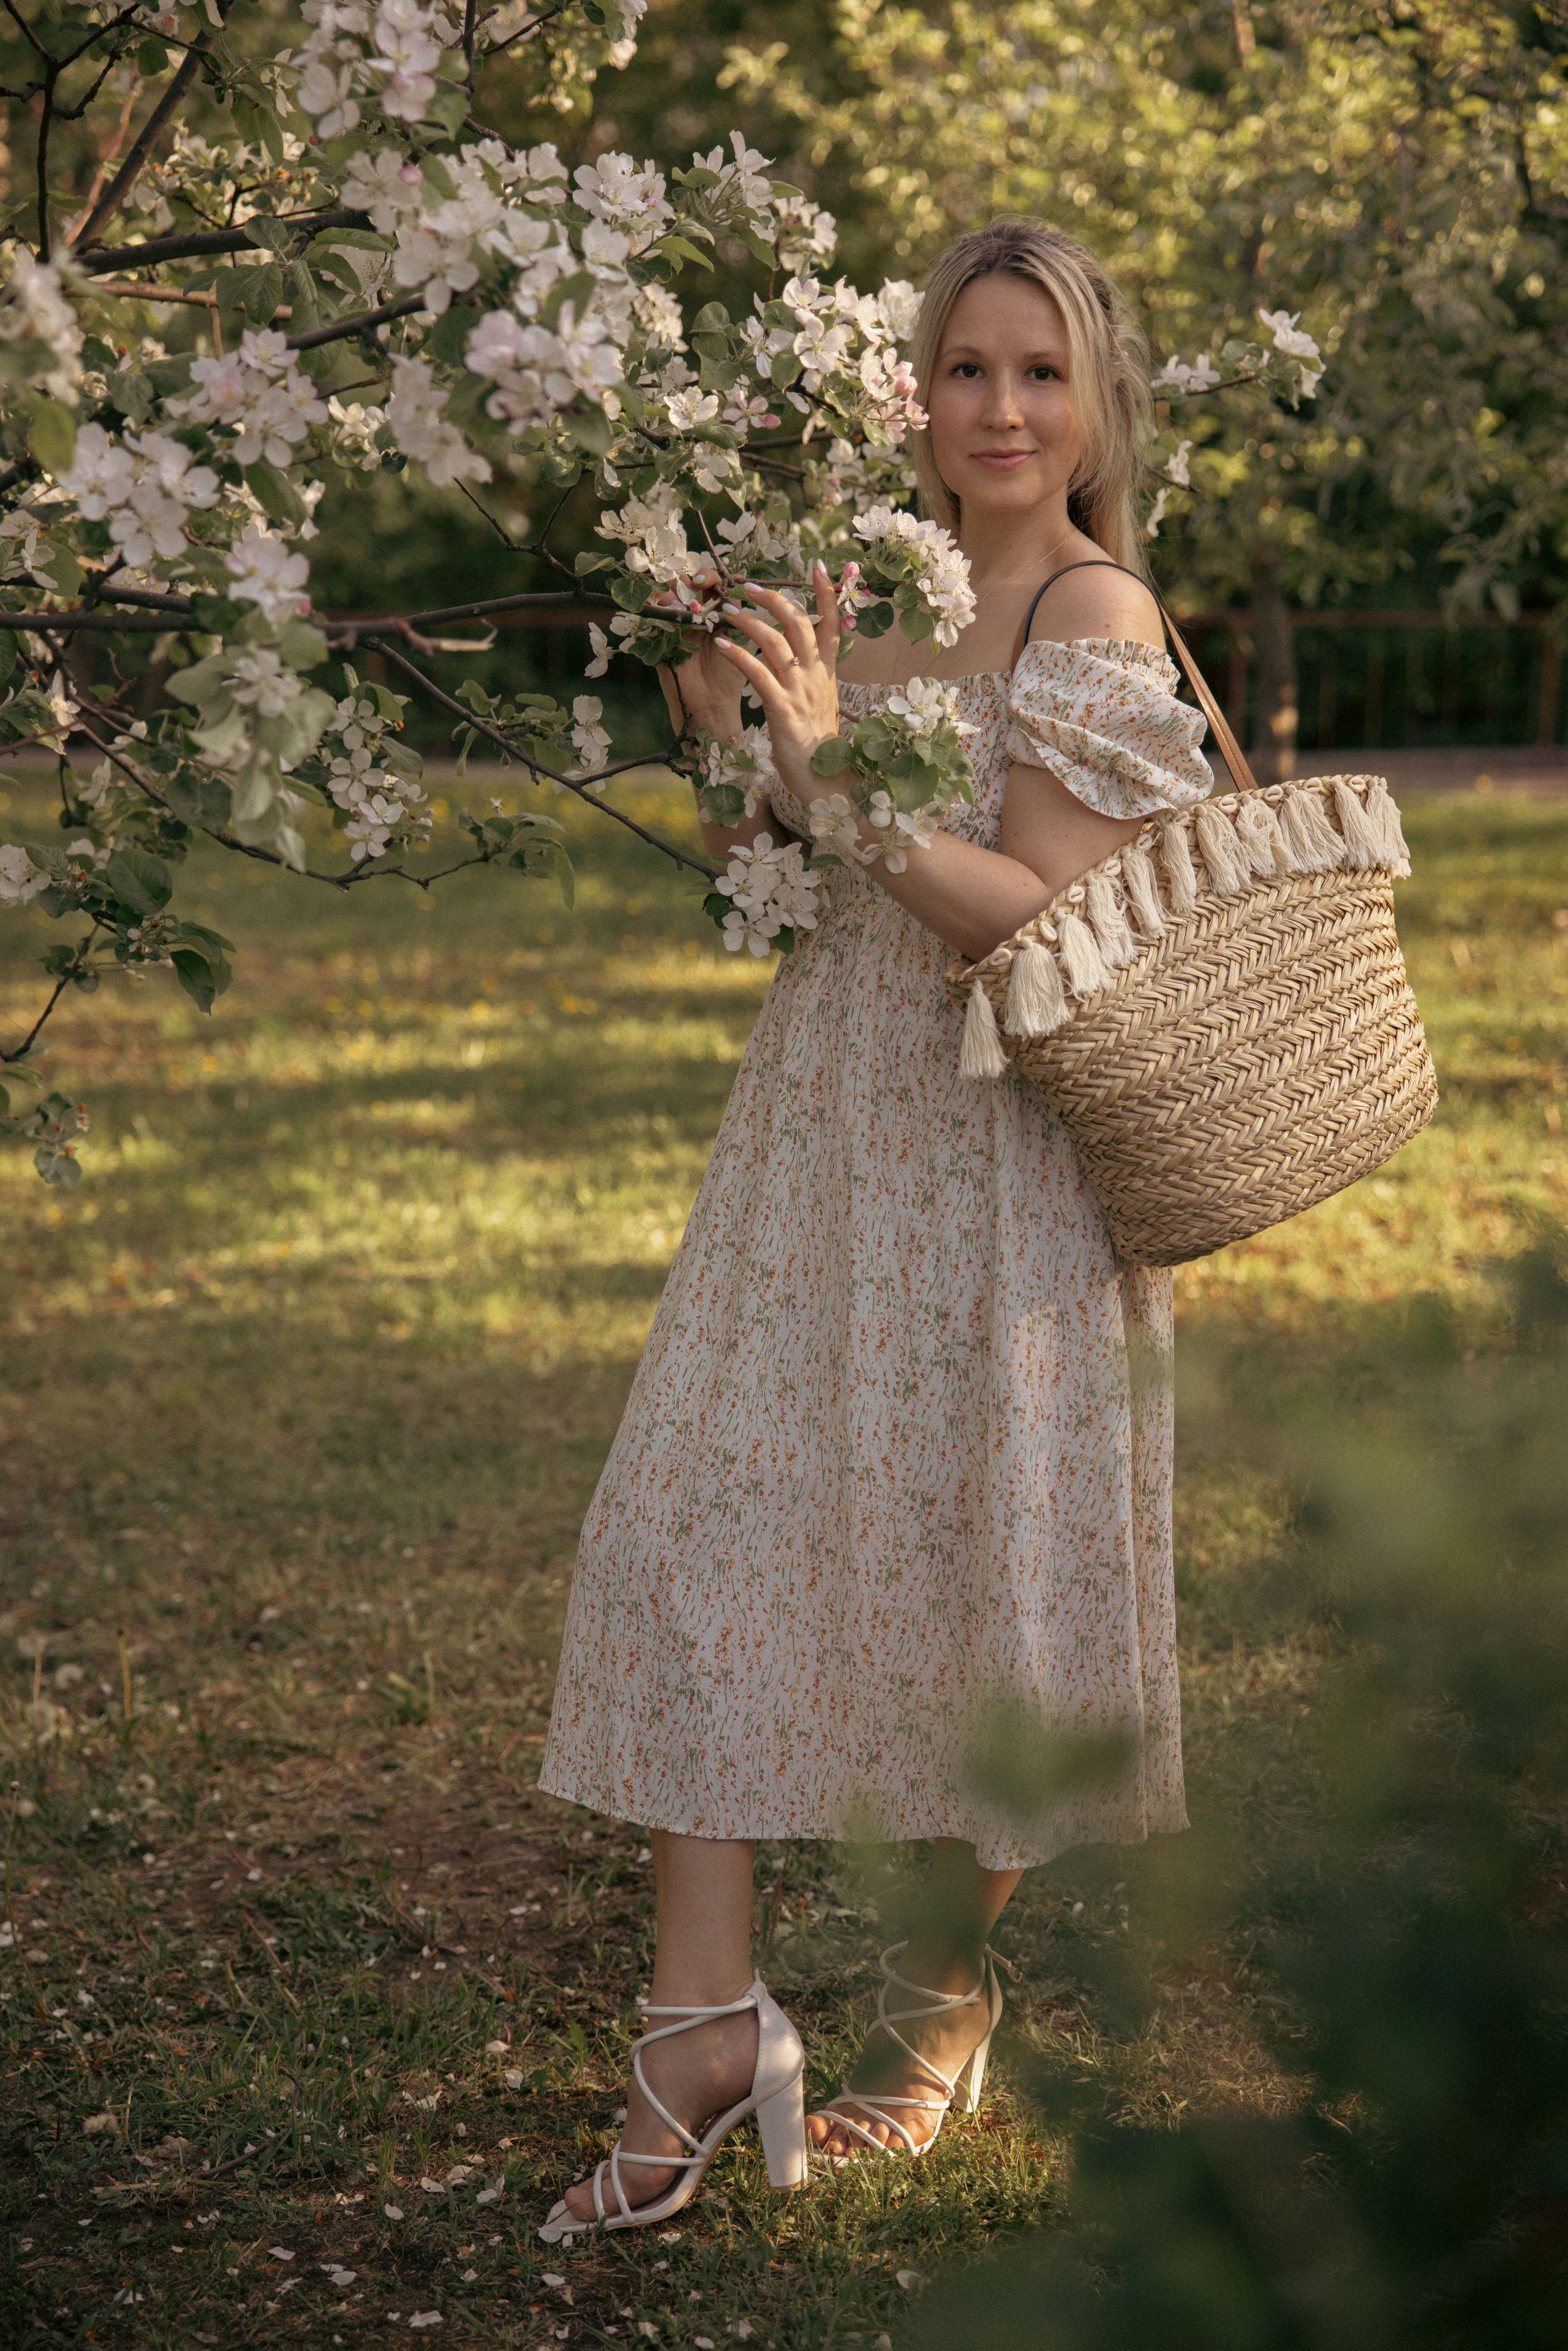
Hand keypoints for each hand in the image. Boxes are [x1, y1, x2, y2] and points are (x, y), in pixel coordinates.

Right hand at [653, 568, 745, 745]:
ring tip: (686, 603)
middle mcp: (691, 619)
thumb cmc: (729, 680)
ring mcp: (674, 629)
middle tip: (699, 584)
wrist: (713, 709)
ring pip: (667, 597)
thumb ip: (743, 621)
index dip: (709, 576)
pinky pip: (654, 620)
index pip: (707, 585)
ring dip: (675, 593)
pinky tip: (672, 612)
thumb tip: (758, 594)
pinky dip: (660, 610)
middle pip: (685, 584)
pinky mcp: (660, 643)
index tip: (713, 581)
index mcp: (712, 617)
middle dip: (691, 579)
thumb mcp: (741, 645)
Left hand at [711, 565, 841, 801]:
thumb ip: (812, 677)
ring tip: (726, 611)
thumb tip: (800, 658)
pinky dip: (738, 655)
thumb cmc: (818, 746)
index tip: (820, 566)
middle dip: (773, 598)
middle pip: (799, 622)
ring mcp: (800, 691)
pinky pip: (758, 674)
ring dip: (748, 621)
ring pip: (775, 641)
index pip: (831, 623)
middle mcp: (815, 676)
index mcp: (827, 672)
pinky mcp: (782, 710)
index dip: (827, 594)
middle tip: (747, 586)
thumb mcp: (821, 703)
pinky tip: (721, 644)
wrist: (827, 781)